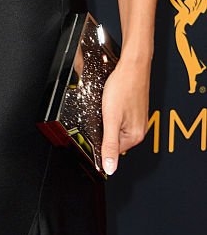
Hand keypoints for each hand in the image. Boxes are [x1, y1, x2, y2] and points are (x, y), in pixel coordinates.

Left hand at [100, 58, 150, 176]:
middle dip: (105, 129)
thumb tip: (110, 168)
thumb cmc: (123, 87)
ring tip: (106, 106)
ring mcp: (139, 119)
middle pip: (116, 139)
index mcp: (135, 136)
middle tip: (100, 114)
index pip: (114, 150)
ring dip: (109, 120)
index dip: (101, 141)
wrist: (132, 65)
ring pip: (118, 127)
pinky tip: (111, 102)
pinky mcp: (136, 109)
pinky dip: (114, 113)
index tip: (94, 130)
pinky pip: (121, 118)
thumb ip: (109, 144)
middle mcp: (140, 129)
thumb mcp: (111, 118)